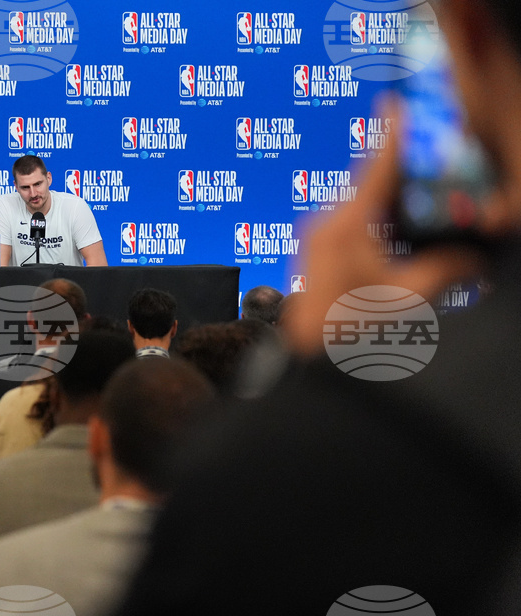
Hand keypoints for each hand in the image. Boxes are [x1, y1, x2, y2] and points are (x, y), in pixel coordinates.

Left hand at [282, 101, 481, 355]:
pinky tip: (389, 234)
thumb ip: (446, 271)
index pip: (379, 167)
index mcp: (350, 223)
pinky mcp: (313, 249)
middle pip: (369, 183)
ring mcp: (316, 235)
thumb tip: (476, 259)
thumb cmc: (349, 325)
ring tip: (412, 203)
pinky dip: (371, 219)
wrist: (301, 350)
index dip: (393, 133)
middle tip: (423, 162)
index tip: (395, 103)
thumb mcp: (408, 297)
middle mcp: (328, 222)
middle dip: (398, 173)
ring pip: (357, 203)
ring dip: (384, 200)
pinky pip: (346, 221)